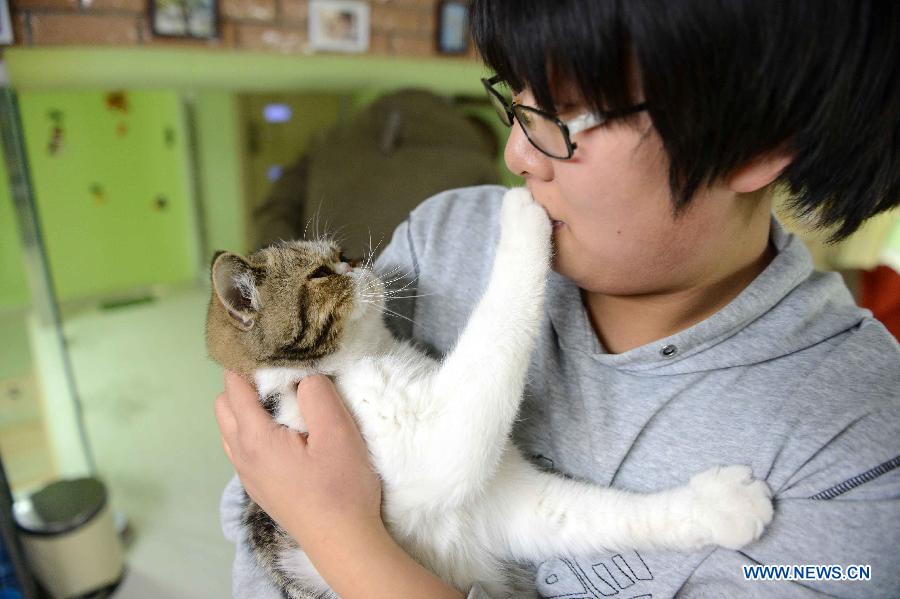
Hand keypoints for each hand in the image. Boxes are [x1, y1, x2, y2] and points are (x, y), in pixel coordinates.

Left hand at [214, 371, 382, 551]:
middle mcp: (241, 455)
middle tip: (280, 374)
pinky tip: (285, 433)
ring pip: (230, 428)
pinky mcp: (260, 488)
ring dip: (246, 408)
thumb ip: (316, 394)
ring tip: (283, 402)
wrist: (342, 541)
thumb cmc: (341, 486)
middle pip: (224, 405)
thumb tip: (302, 377)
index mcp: (254, 437)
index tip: (268, 346)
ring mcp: (247, 475)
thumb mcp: (338, 432)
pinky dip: (253, 429)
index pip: (233, 386)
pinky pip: (242, 447)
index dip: (246, 361)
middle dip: (243, 383)